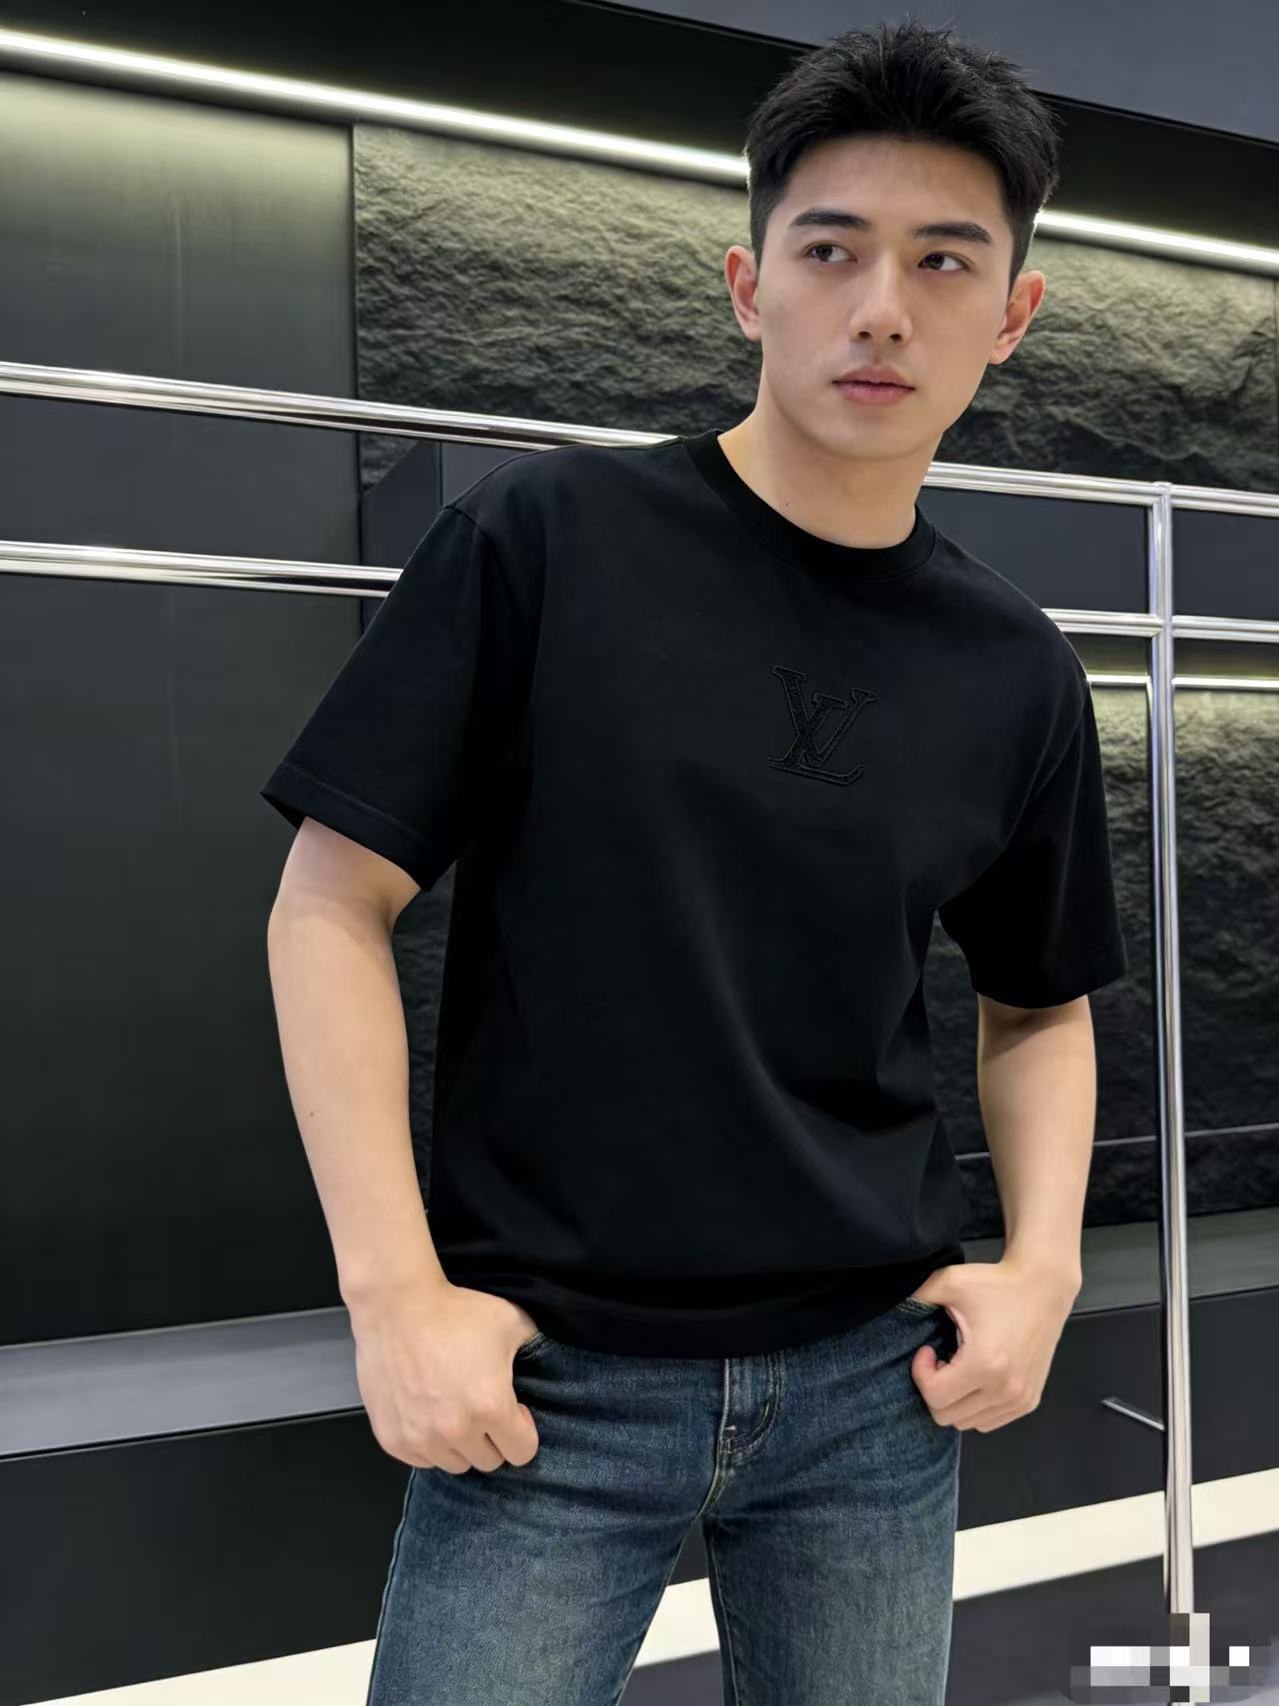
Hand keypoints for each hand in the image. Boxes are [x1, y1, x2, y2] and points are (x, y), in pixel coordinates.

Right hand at [347, 1280, 544, 1472]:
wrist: (396, 1307)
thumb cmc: (454, 1311)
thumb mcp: (510, 1321)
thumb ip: (533, 1349)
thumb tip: (541, 1362)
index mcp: (490, 1407)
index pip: (522, 1453)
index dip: (522, 1431)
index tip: (513, 1410)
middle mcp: (456, 1431)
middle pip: (488, 1462)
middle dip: (492, 1438)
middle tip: (481, 1408)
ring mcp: (421, 1439)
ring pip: (454, 1464)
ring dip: (459, 1444)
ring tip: (453, 1410)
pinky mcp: (393, 1439)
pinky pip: (421, 1460)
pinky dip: (428, 1444)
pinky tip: (428, 1413)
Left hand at [907, 1258, 1079, 1432]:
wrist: (1043, 1287)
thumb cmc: (996, 1284)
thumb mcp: (950, 1282)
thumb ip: (916, 1298)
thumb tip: (890, 1310)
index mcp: (984, 1365)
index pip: (935, 1398)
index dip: (921, 1374)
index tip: (928, 1350)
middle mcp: (1005, 1389)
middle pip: (947, 1416)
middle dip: (935, 1389)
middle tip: (942, 1359)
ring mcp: (1020, 1399)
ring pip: (968, 1423)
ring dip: (955, 1399)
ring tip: (960, 1366)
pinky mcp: (1029, 1401)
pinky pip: (989, 1421)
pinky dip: (975, 1406)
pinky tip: (977, 1375)